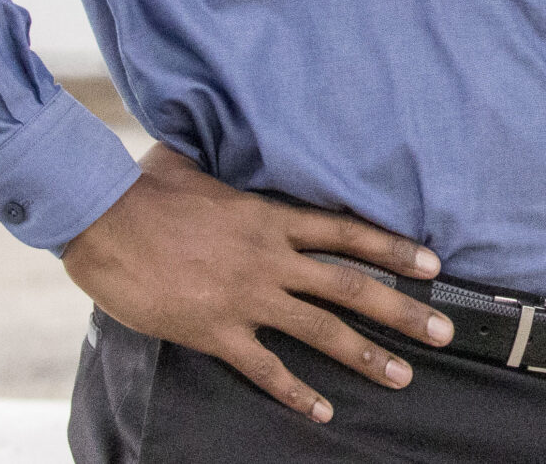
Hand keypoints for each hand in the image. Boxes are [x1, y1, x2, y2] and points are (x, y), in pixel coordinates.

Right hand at [60, 143, 453, 422]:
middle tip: (444, 331)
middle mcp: (271, 259)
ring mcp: (246, 296)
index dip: (395, 249)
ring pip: (320, 329)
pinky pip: (264, 367)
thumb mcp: (200, 168)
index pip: (349, 234)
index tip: (434, 265)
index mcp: (272, 219)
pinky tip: (322, 410)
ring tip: (403, 375)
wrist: (101, 220)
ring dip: (365, 355)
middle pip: (351, 286)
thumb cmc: (146, 190)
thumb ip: (228, 168)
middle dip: (402, 311)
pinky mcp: (214, 330)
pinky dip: (295, 391)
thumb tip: (227, 135)